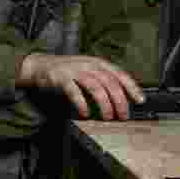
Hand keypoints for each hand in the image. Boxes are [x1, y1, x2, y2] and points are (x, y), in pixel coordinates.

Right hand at [18, 53, 145, 119]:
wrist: (39, 65)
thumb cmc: (66, 70)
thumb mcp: (87, 70)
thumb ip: (102, 79)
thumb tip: (123, 97)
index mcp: (97, 62)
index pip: (119, 74)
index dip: (131, 87)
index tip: (140, 100)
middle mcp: (87, 64)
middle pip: (110, 83)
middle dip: (119, 101)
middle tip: (122, 115)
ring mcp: (73, 70)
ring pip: (96, 87)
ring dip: (104, 104)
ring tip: (107, 116)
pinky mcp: (60, 78)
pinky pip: (74, 91)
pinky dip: (82, 103)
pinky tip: (85, 112)